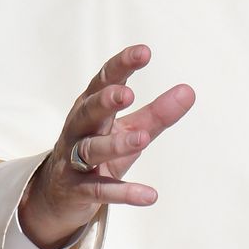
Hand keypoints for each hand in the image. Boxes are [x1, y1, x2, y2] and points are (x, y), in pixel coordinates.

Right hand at [18, 44, 194, 248]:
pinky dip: (123, 193)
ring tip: (142, 139)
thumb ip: (157, 113)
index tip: (144, 52)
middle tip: (127, 94)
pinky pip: (100, 190)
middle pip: (88, 111)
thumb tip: (189, 91)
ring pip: (91, 150)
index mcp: (90, 108)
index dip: (121, 66)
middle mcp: (78, 130)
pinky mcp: (78, 190)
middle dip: (105, 101)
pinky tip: (150, 196)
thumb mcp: (128, 130)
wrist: (58, 195)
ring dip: (116, 144)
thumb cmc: (98, 151)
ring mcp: (74, 161)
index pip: (103, 81)